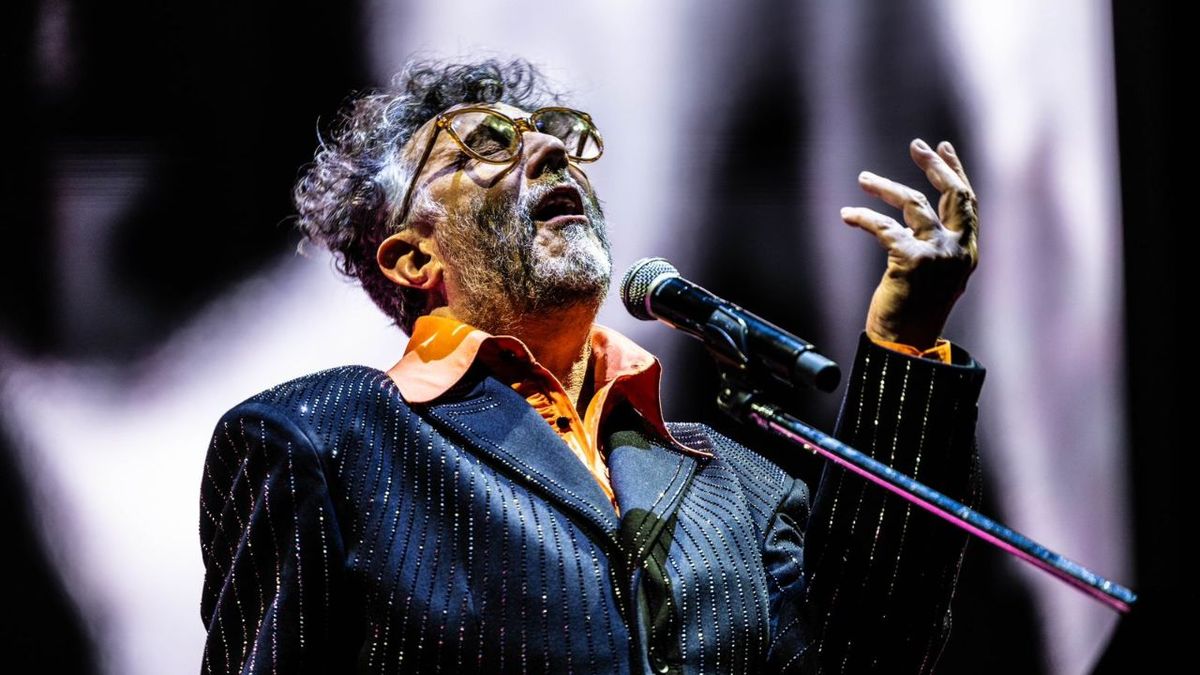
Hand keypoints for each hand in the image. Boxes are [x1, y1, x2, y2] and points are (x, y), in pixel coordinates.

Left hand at [841, 139, 978, 349]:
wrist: (905, 346)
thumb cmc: (914, 313)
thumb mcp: (934, 275)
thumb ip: (933, 245)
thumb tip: (913, 218)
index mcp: (968, 252)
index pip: (967, 203)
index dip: (956, 172)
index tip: (943, 148)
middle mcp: (959, 250)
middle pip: (953, 194)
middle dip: (935, 166)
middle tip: (917, 145)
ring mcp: (938, 254)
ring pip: (913, 204)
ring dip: (885, 188)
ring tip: (863, 179)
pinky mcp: (912, 261)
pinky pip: (884, 227)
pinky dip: (863, 218)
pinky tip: (847, 215)